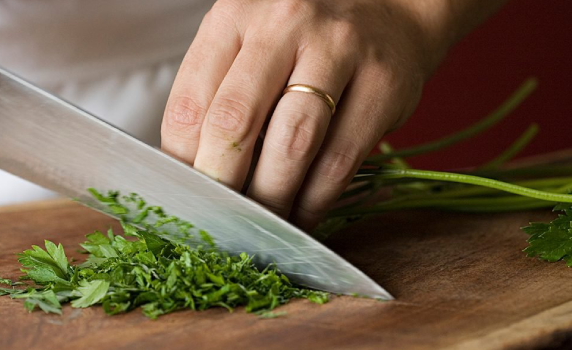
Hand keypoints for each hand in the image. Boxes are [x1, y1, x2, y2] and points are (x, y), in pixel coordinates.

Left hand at [161, 0, 474, 229]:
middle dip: (222, 187)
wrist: (388, 10)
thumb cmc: (302, 39)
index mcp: (234, 16)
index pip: (190, 104)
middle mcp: (284, 24)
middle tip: (220, 222)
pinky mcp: (383, 84)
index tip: (188, 199)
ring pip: (291, 145)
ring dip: (270, 201)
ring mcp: (338, 50)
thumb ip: (218, 95)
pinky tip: (300, 216)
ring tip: (260, 228)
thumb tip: (192, 175)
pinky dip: (314, 202)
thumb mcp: (249, 46)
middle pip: (235, 124)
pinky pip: (339, 161)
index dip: (183, 165)